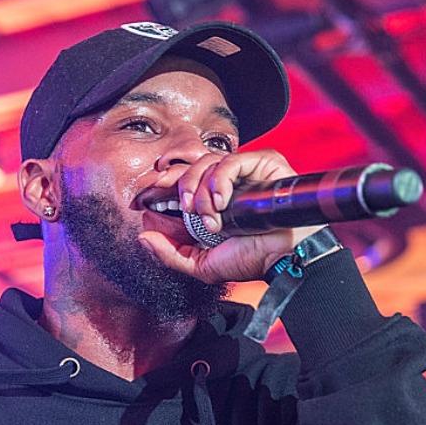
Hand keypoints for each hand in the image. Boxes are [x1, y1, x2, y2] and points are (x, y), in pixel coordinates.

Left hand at [137, 149, 324, 282]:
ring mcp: (244, 171)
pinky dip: (222, 179)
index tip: (145, 197)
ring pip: (208, 161)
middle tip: (185, 208)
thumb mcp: (202, 264)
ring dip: (203, 189)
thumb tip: (143, 236)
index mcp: (209, 201)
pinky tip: (223, 201)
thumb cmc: (252, 260)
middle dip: (181, 186)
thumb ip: (171, 254)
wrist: (283, 257)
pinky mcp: (261, 163)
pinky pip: (232, 160)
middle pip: (190, 166)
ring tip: (212, 214)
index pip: (179, 181)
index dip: (160, 184)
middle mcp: (225, 183)